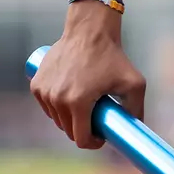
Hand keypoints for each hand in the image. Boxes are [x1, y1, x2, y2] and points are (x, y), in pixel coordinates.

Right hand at [30, 21, 146, 148]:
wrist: (89, 30)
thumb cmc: (112, 56)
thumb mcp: (134, 83)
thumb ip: (137, 109)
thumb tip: (137, 129)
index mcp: (77, 102)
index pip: (80, 139)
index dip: (93, 142)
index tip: (101, 136)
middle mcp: (57, 99)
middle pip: (68, 131)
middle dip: (83, 130)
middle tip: (96, 119)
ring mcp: (44, 91)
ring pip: (57, 119)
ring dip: (70, 118)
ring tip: (85, 106)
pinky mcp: (36, 84)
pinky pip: (47, 106)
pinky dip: (57, 107)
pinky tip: (70, 99)